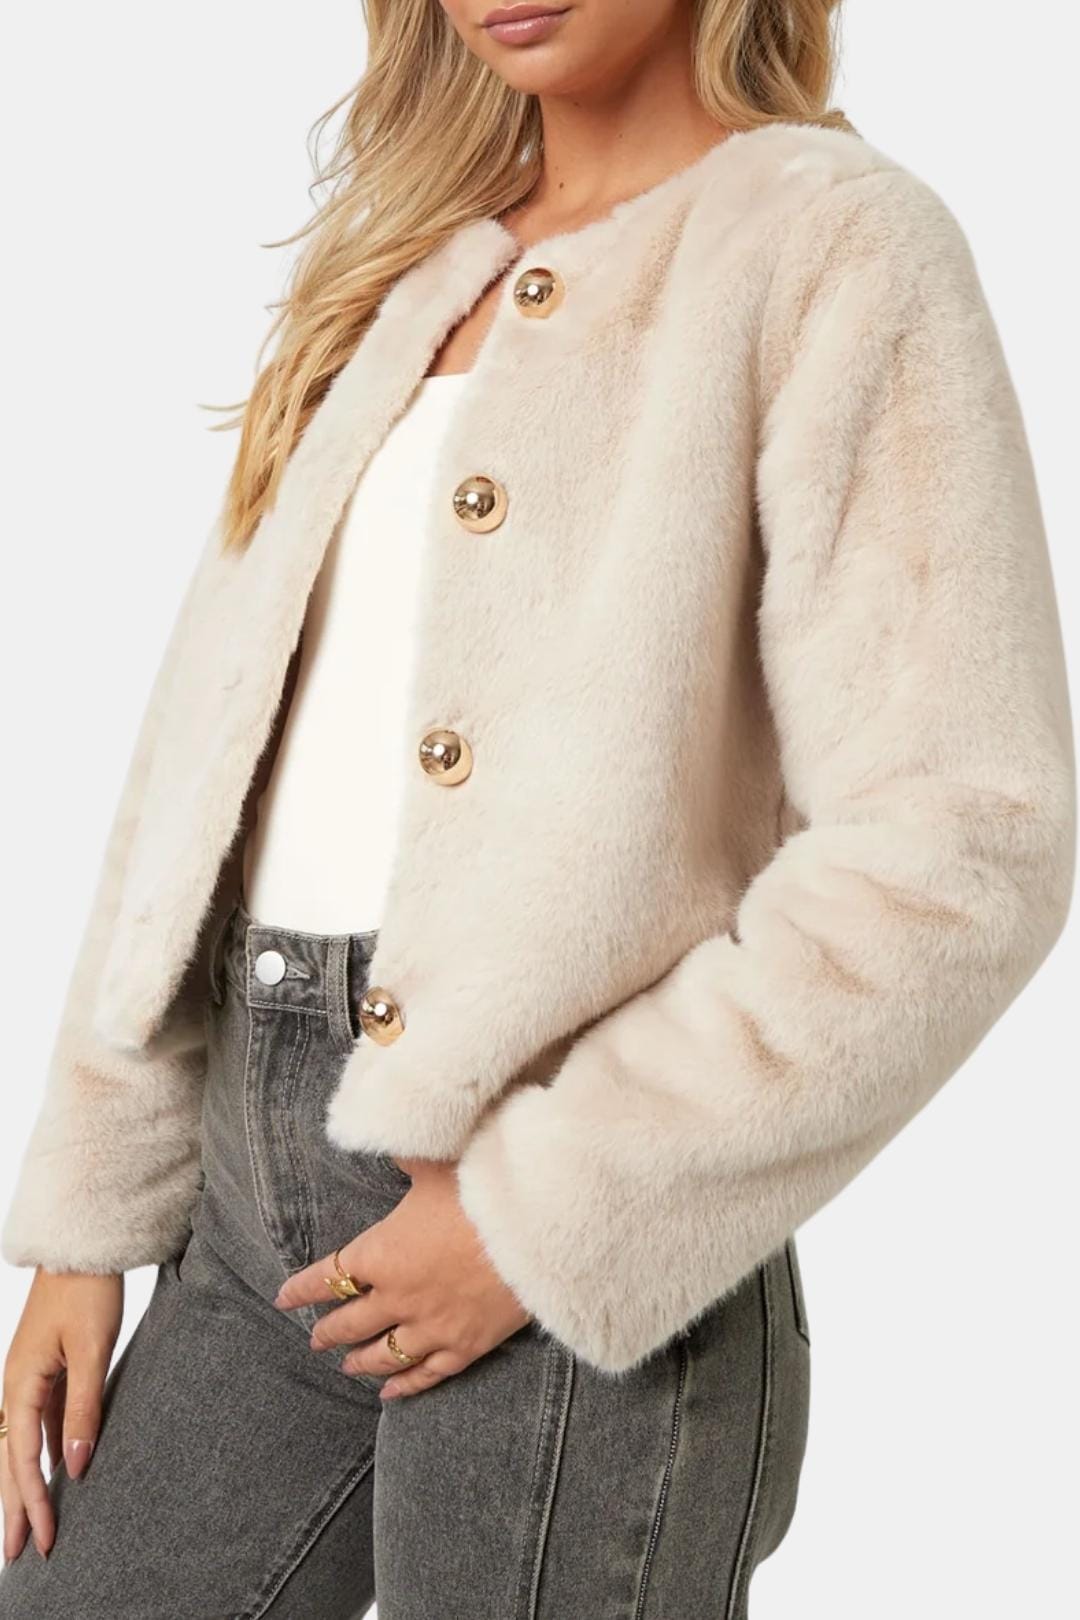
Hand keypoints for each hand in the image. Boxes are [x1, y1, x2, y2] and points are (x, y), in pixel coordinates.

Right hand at [2, 1268, 122, 1560]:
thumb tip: (76, 1465)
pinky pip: (40, 1422)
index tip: (44, 1541)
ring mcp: (30, 1377)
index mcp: (20, 1382)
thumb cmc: (88, 1290)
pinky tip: (55, 1473)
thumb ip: (85, 1406)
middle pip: (11, 1459)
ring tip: (32, 1525)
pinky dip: (42, 1453)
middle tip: (21, 1556)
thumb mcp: (93, 1349)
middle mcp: (16, 1384)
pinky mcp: (47, 1368)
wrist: (84, 1244)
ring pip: (23, 1443)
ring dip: (26, 1485)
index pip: (22, 1459)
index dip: (32, 1502)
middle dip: (16, 1508)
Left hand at [274, 1158, 529, 1399]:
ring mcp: (432, 1326)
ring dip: (361, 1361)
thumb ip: (404, 1155)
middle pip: (351, 1322)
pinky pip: (427, 1372)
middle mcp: (398, 1296)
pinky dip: (406, 1384)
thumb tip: (387, 1135)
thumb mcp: (433, 1161)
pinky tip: (392, 1392)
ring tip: (346, 1366)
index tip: (284, 1298)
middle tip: (315, 1338)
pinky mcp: (466, 1345)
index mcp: (381, 1252)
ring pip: (385, 1354)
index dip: (303, 1288)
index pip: (329, 1275)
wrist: (536, 1229)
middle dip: (329, 1330)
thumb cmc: (482, 1189)